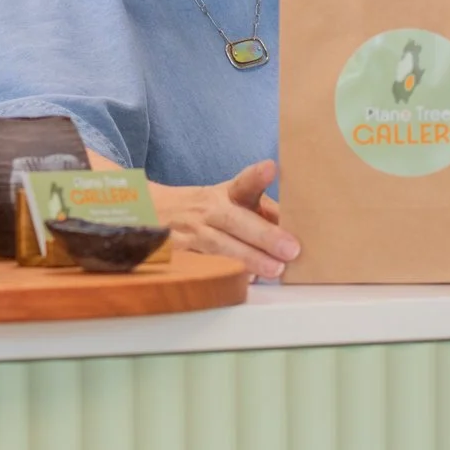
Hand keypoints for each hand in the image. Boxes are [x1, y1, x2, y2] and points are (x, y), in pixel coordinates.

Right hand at [145, 160, 298, 277]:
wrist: (152, 213)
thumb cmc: (206, 211)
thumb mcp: (230, 203)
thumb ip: (263, 214)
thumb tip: (298, 230)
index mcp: (224, 196)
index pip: (242, 184)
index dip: (256, 176)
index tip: (270, 168)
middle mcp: (206, 211)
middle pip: (234, 220)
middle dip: (263, 235)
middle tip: (290, 249)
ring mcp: (189, 233)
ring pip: (218, 245)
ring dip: (247, 258)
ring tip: (274, 269)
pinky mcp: (176, 253)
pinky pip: (199, 264)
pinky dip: (219, 273)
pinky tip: (240, 281)